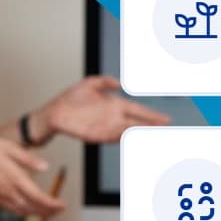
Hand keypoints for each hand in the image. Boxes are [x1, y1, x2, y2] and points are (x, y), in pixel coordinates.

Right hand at [0, 135, 65, 217]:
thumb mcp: (8, 147)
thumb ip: (28, 159)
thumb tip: (44, 167)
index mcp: (14, 178)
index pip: (39, 198)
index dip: (53, 205)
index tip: (62, 206)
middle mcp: (7, 191)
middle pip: (32, 209)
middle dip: (47, 212)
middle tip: (58, 211)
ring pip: (21, 212)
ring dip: (35, 214)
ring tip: (45, 212)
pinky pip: (10, 209)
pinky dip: (21, 211)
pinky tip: (25, 208)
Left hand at [34, 76, 169, 143]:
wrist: (52, 113)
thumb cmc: (70, 98)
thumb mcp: (89, 83)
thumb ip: (105, 81)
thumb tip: (120, 83)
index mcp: (114, 105)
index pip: (138, 110)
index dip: (152, 115)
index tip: (166, 120)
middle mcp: (112, 118)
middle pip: (137, 123)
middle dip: (151, 127)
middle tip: (167, 132)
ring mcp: (104, 128)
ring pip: (127, 132)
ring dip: (140, 135)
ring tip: (154, 136)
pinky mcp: (94, 136)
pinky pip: (111, 138)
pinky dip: (122, 139)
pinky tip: (132, 138)